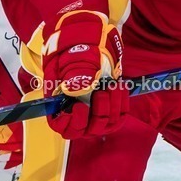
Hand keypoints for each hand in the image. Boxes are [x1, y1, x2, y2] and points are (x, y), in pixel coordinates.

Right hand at [41, 10, 127, 137]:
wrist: (91, 51)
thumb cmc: (75, 57)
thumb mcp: (71, 61)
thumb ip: (75, 75)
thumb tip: (80, 87)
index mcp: (59, 106)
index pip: (60, 125)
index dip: (69, 122)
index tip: (79, 106)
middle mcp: (76, 116)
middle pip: (85, 129)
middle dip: (96, 112)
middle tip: (101, 92)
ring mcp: (94, 116)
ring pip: (104, 125)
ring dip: (111, 107)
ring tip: (112, 85)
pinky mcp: (110, 113)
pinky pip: (118, 117)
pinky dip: (121, 103)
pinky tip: (120, 87)